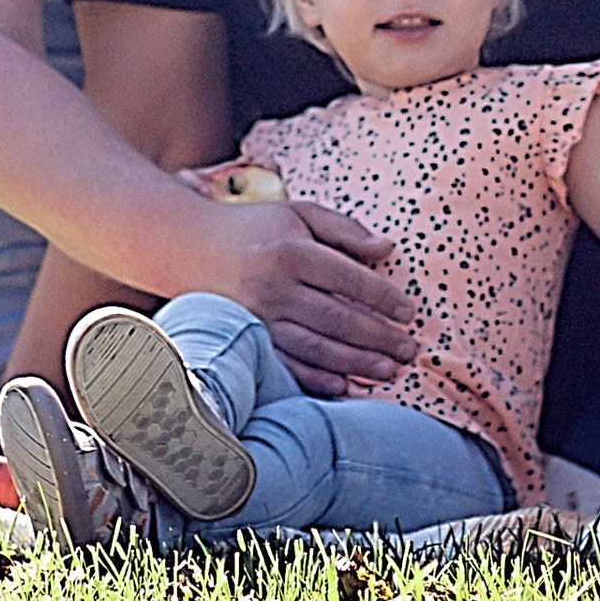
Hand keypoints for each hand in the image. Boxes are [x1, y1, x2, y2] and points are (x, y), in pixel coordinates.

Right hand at [192, 195, 417, 396]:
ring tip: (390, 372)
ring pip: (316, 348)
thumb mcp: (299, 214)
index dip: (383, 297)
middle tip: (410, 350)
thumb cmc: (255, 228)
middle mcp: (274, 287)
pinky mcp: (246, 341)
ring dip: (357, 363)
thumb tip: (387, 249)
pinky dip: (316, 380)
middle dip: (379, 338)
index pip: (349, 278)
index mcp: (292, 251)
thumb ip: (344, 229)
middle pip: (337, 319)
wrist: (189, 247)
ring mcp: (258, 319)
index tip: (409, 312)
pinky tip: (345, 386)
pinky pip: (287, 366)